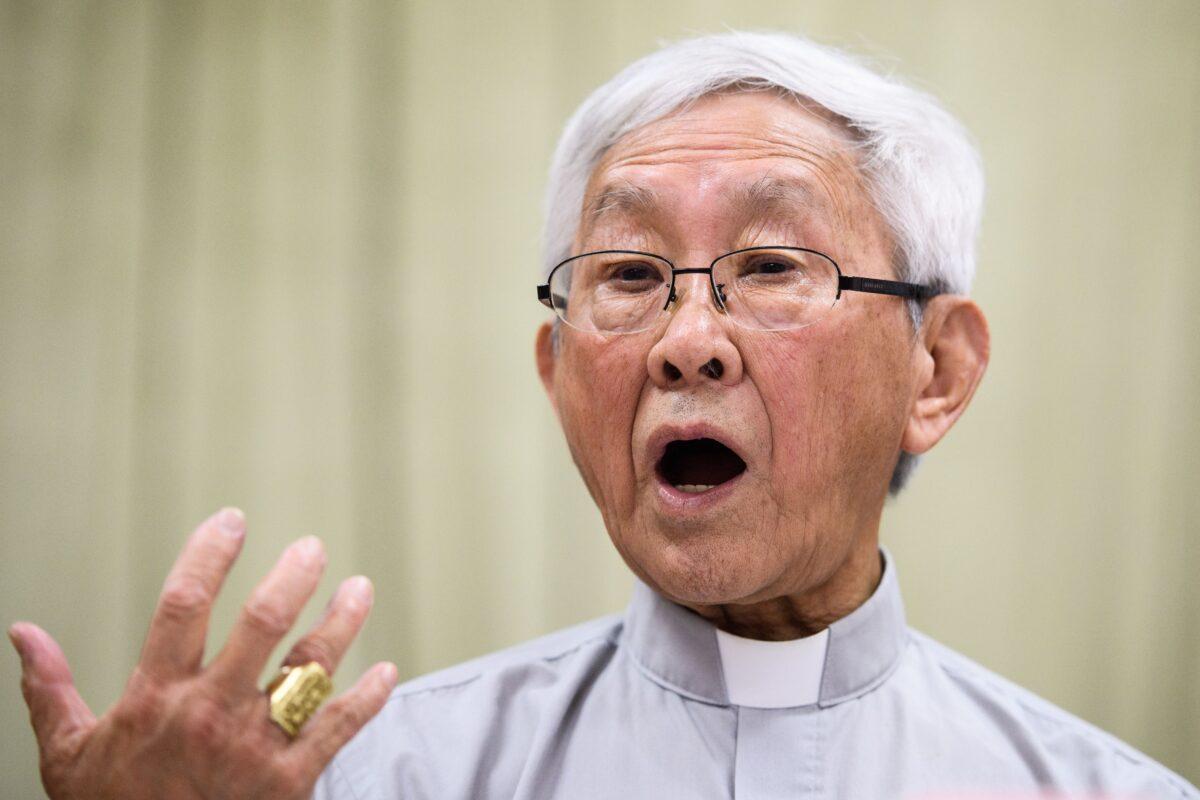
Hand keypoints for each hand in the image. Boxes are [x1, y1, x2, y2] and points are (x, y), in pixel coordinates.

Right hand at [9, 508, 398, 798]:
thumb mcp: (68, 756)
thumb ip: (50, 689)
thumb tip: (23, 633)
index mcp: (157, 698)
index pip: (182, 604)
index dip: (209, 554)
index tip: (231, 522)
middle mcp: (211, 713)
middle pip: (262, 622)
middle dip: (294, 577)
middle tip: (311, 550)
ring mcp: (255, 746)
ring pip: (312, 667)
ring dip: (342, 622)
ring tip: (359, 591)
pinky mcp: (290, 781)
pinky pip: (340, 728)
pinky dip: (368, 697)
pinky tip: (385, 672)